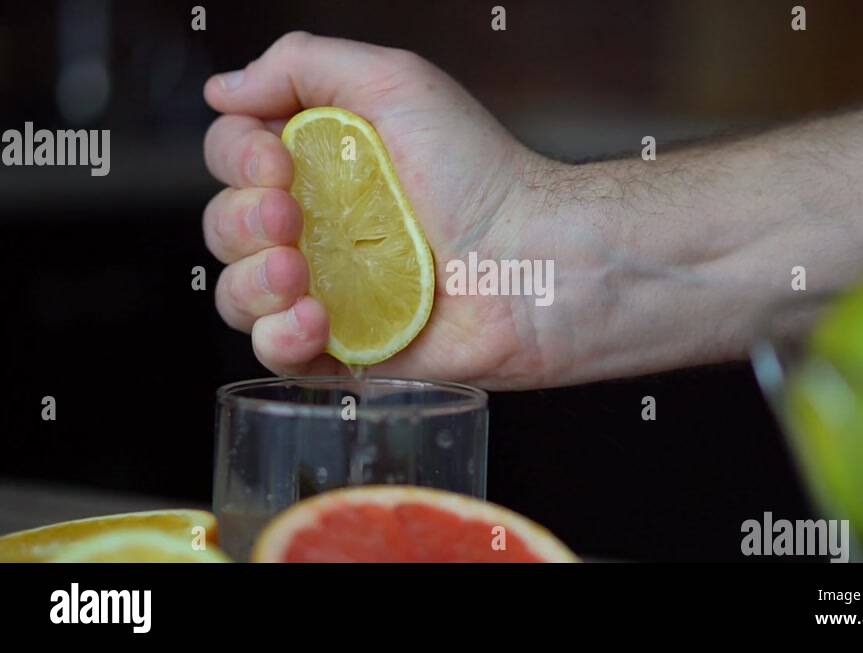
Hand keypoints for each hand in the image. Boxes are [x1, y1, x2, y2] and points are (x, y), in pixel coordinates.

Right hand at [202, 32, 557, 388]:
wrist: (533, 260)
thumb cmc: (478, 171)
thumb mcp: (394, 83)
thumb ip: (301, 65)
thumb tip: (222, 88)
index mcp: (323, 163)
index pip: (233, 157)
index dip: (237, 159)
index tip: (278, 163)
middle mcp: (320, 226)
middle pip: (225, 225)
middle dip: (243, 222)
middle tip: (293, 219)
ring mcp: (331, 289)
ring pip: (238, 294)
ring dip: (252, 283)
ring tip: (300, 274)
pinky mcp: (348, 348)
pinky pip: (276, 354)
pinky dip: (278, 339)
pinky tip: (315, 321)